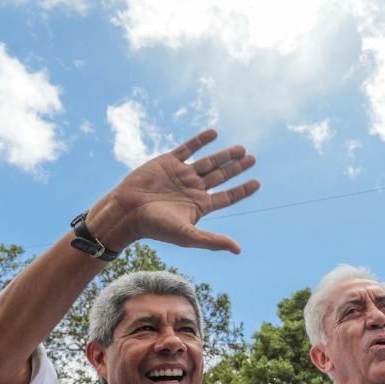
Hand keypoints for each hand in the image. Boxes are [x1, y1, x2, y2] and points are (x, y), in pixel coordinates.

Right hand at [90, 129, 258, 254]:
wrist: (127, 210)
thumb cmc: (156, 227)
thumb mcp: (187, 235)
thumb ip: (213, 241)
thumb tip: (238, 250)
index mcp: (200, 205)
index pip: (227, 197)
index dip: (242, 190)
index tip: (257, 182)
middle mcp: (193, 189)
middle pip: (221, 176)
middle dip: (237, 168)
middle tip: (252, 159)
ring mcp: (181, 174)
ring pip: (208, 162)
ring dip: (224, 155)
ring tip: (241, 149)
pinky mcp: (168, 162)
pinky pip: (188, 148)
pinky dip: (201, 140)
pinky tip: (214, 133)